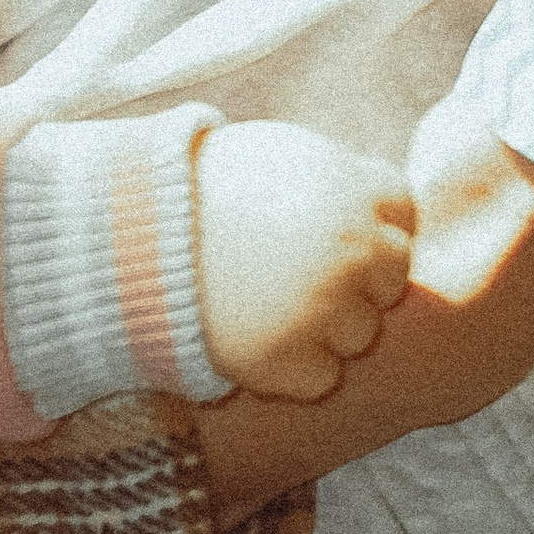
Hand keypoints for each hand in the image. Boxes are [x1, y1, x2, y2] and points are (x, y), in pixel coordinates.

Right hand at [194, 120, 413, 398]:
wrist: (130, 236)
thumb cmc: (204, 188)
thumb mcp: (281, 155)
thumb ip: (339, 178)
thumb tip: (385, 208)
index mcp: (353, 190)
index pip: (403, 213)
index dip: (367, 220)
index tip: (325, 225)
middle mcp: (352, 249)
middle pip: (392, 276)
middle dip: (357, 277)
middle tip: (296, 270)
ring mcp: (323, 310)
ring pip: (361, 333)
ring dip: (326, 326)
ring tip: (268, 301)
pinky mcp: (287, 363)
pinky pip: (322, 378)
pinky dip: (292, 368)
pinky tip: (255, 336)